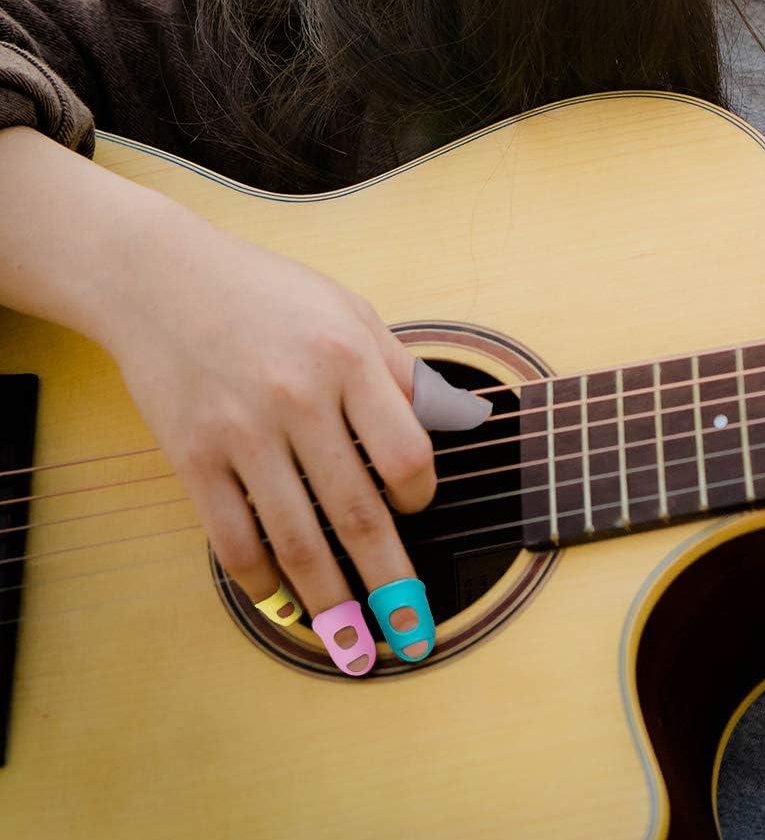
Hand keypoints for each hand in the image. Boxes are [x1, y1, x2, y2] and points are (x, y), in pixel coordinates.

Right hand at [103, 209, 488, 672]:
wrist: (163, 280)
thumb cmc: (267, 294)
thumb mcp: (348, 310)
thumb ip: (396, 370)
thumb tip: (446, 424)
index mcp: (346, 360)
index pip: (405, 451)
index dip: (421, 494)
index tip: (418, 507)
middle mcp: (297, 400)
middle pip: (356, 511)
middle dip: (390, 580)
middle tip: (413, 629)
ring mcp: (240, 433)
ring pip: (296, 538)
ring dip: (329, 600)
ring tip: (352, 641)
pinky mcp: (192, 456)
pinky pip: (232, 536)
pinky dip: (260, 579)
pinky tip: (282, 600)